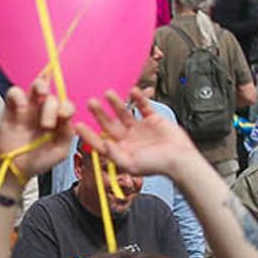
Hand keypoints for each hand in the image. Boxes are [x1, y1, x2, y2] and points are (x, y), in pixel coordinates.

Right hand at [0, 78, 75, 179]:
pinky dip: (18, 96)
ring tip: (41, 94)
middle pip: (52, 96)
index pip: (66, 105)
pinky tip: (20, 108)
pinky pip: (14, 93)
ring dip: (40, 86)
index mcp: (59, 120)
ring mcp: (28, 108)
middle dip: (51, 107)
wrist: (16, 169)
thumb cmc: (40, 160)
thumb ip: (67, 134)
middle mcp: (45, 111)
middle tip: (46, 125)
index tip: (63, 117)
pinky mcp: (10, 108)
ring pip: (36, 86)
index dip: (66, 107)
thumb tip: (67, 117)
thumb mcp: (60, 151)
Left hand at [85, 90, 199, 181]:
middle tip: (90, 102)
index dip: (88, 133)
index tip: (76, 125)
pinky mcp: (153, 119)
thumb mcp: (131, 165)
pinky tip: (133, 92)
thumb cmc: (157, 166)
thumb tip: (102, 143)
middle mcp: (127, 138)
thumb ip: (115, 155)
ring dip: (116, 103)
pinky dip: (139, 99)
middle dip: (99, 113)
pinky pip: (143, 106)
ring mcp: (139, 128)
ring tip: (108, 93)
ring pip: (124, 113)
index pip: (99, 140)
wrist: (181, 161)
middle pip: (109, 123)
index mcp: (120, 149)